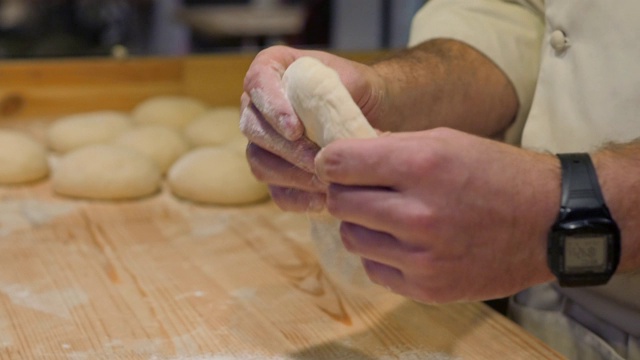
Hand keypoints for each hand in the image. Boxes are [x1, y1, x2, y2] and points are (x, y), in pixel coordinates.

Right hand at [240, 45, 383, 211]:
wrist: (374, 116)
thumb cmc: (360, 91)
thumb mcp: (355, 80)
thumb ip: (335, 89)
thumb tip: (322, 115)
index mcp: (272, 70)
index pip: (257, 83)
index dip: (272, 108)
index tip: (296, 129)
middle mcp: (259, 106)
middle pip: (253, 129)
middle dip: (286, 148)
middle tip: (316, 160)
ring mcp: (264, 142)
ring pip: (260, 162)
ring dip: (291, 175)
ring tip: (324, 182)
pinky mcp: (277, 173)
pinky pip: (276, 190)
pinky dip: (298, 198)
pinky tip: (322, 201)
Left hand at [314, 128, 558, 302]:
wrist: (548, 222)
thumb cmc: (497, 173)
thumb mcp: (446, 141)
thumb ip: (392, 148)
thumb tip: (343, 156)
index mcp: (423, 166)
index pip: (340, 163)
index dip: (330, 161)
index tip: (334, 163)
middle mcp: (419, 214)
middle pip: (339, 202)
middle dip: (343, 191)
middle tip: (360, 189)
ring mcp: (423, 257)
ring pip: (352, 237)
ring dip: (360, 224)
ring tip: (386, 216)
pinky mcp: (428, 288)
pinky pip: (374, 268)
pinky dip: (380, 254)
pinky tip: (404, 242)